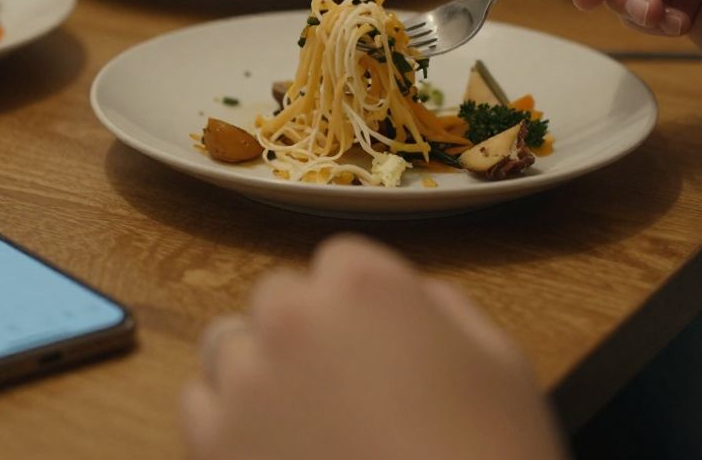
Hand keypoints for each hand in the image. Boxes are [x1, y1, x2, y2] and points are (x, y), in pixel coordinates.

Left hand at [182, 236, 564, 459]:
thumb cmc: (490, 457)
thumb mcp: (502, 365)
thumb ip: (444, 310)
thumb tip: (413, 302)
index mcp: (364, 288)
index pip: (341, 261)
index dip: (363, 301)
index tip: (381, 339)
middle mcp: (291, 319)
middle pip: (279, 297)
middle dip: (307, 329)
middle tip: (346, 386)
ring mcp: (245, 383)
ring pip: (231, 345)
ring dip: (261, 368)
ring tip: (305, 420)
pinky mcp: (213, 443)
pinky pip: (199, 403)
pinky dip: (227, 418)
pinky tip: (272, 448)